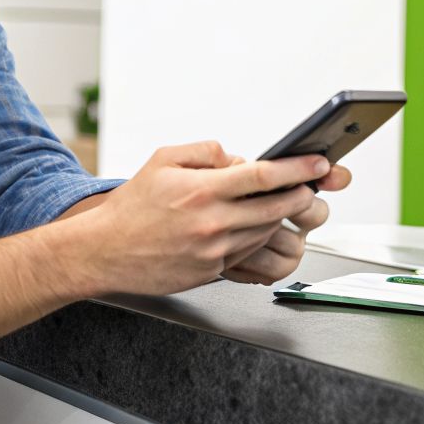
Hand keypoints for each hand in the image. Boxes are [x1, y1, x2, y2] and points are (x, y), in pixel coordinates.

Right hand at [72, 141, 328, 295]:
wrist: (104, 251)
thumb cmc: (132, 205)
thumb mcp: (164, 159)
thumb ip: (206, 151)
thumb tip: (238, 157)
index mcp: (203, 190)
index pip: (265, 177)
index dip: (298, 169)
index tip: (318, 163)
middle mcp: (212, 223)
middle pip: (275, 209)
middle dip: (301, 195)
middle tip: (312, 184)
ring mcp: (214, 252)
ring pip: (265, 232)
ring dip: (280, 217)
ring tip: (285, 202)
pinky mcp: (211, 272)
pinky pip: (248, 253)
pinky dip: (258, 238)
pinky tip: (256, 225)